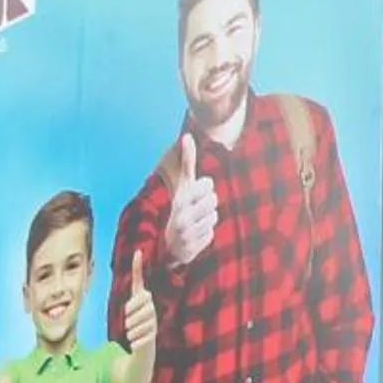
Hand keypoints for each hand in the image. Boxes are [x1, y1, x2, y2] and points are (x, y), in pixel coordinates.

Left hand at [122, 252, 157, 350]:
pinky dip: (134, 341)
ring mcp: (153, 319)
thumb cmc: (135, 327)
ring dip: (130, 331)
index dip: (137, 267)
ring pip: (134, 322)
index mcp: (142, 299)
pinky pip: (139, 335)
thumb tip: (133, 286)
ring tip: (132, 334)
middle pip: (133, 306)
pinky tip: (135, 344)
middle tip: (127, 323)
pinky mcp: (154, 333)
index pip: (138, 280)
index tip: (137, 252)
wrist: (144, 347)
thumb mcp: (131, 313)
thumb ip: (131, 304)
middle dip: (128, 315)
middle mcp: (150, 306)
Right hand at [164, 134, 219, 267]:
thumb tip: (188, 136)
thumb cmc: (182, 205)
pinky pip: (211, 233)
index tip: (197, 191)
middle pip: (213, 200)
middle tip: (196, 208)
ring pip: (214, 216)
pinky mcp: (192, 247)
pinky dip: (205, 233)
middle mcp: (181, 215)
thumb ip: (188, 161)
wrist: (169, 242)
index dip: (206, 187)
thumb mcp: (184, 184)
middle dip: (208, 203)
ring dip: (208, 218)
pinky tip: (194, 233)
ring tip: (195, 220)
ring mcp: (186, 233)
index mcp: (179, 198)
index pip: (207, 183)